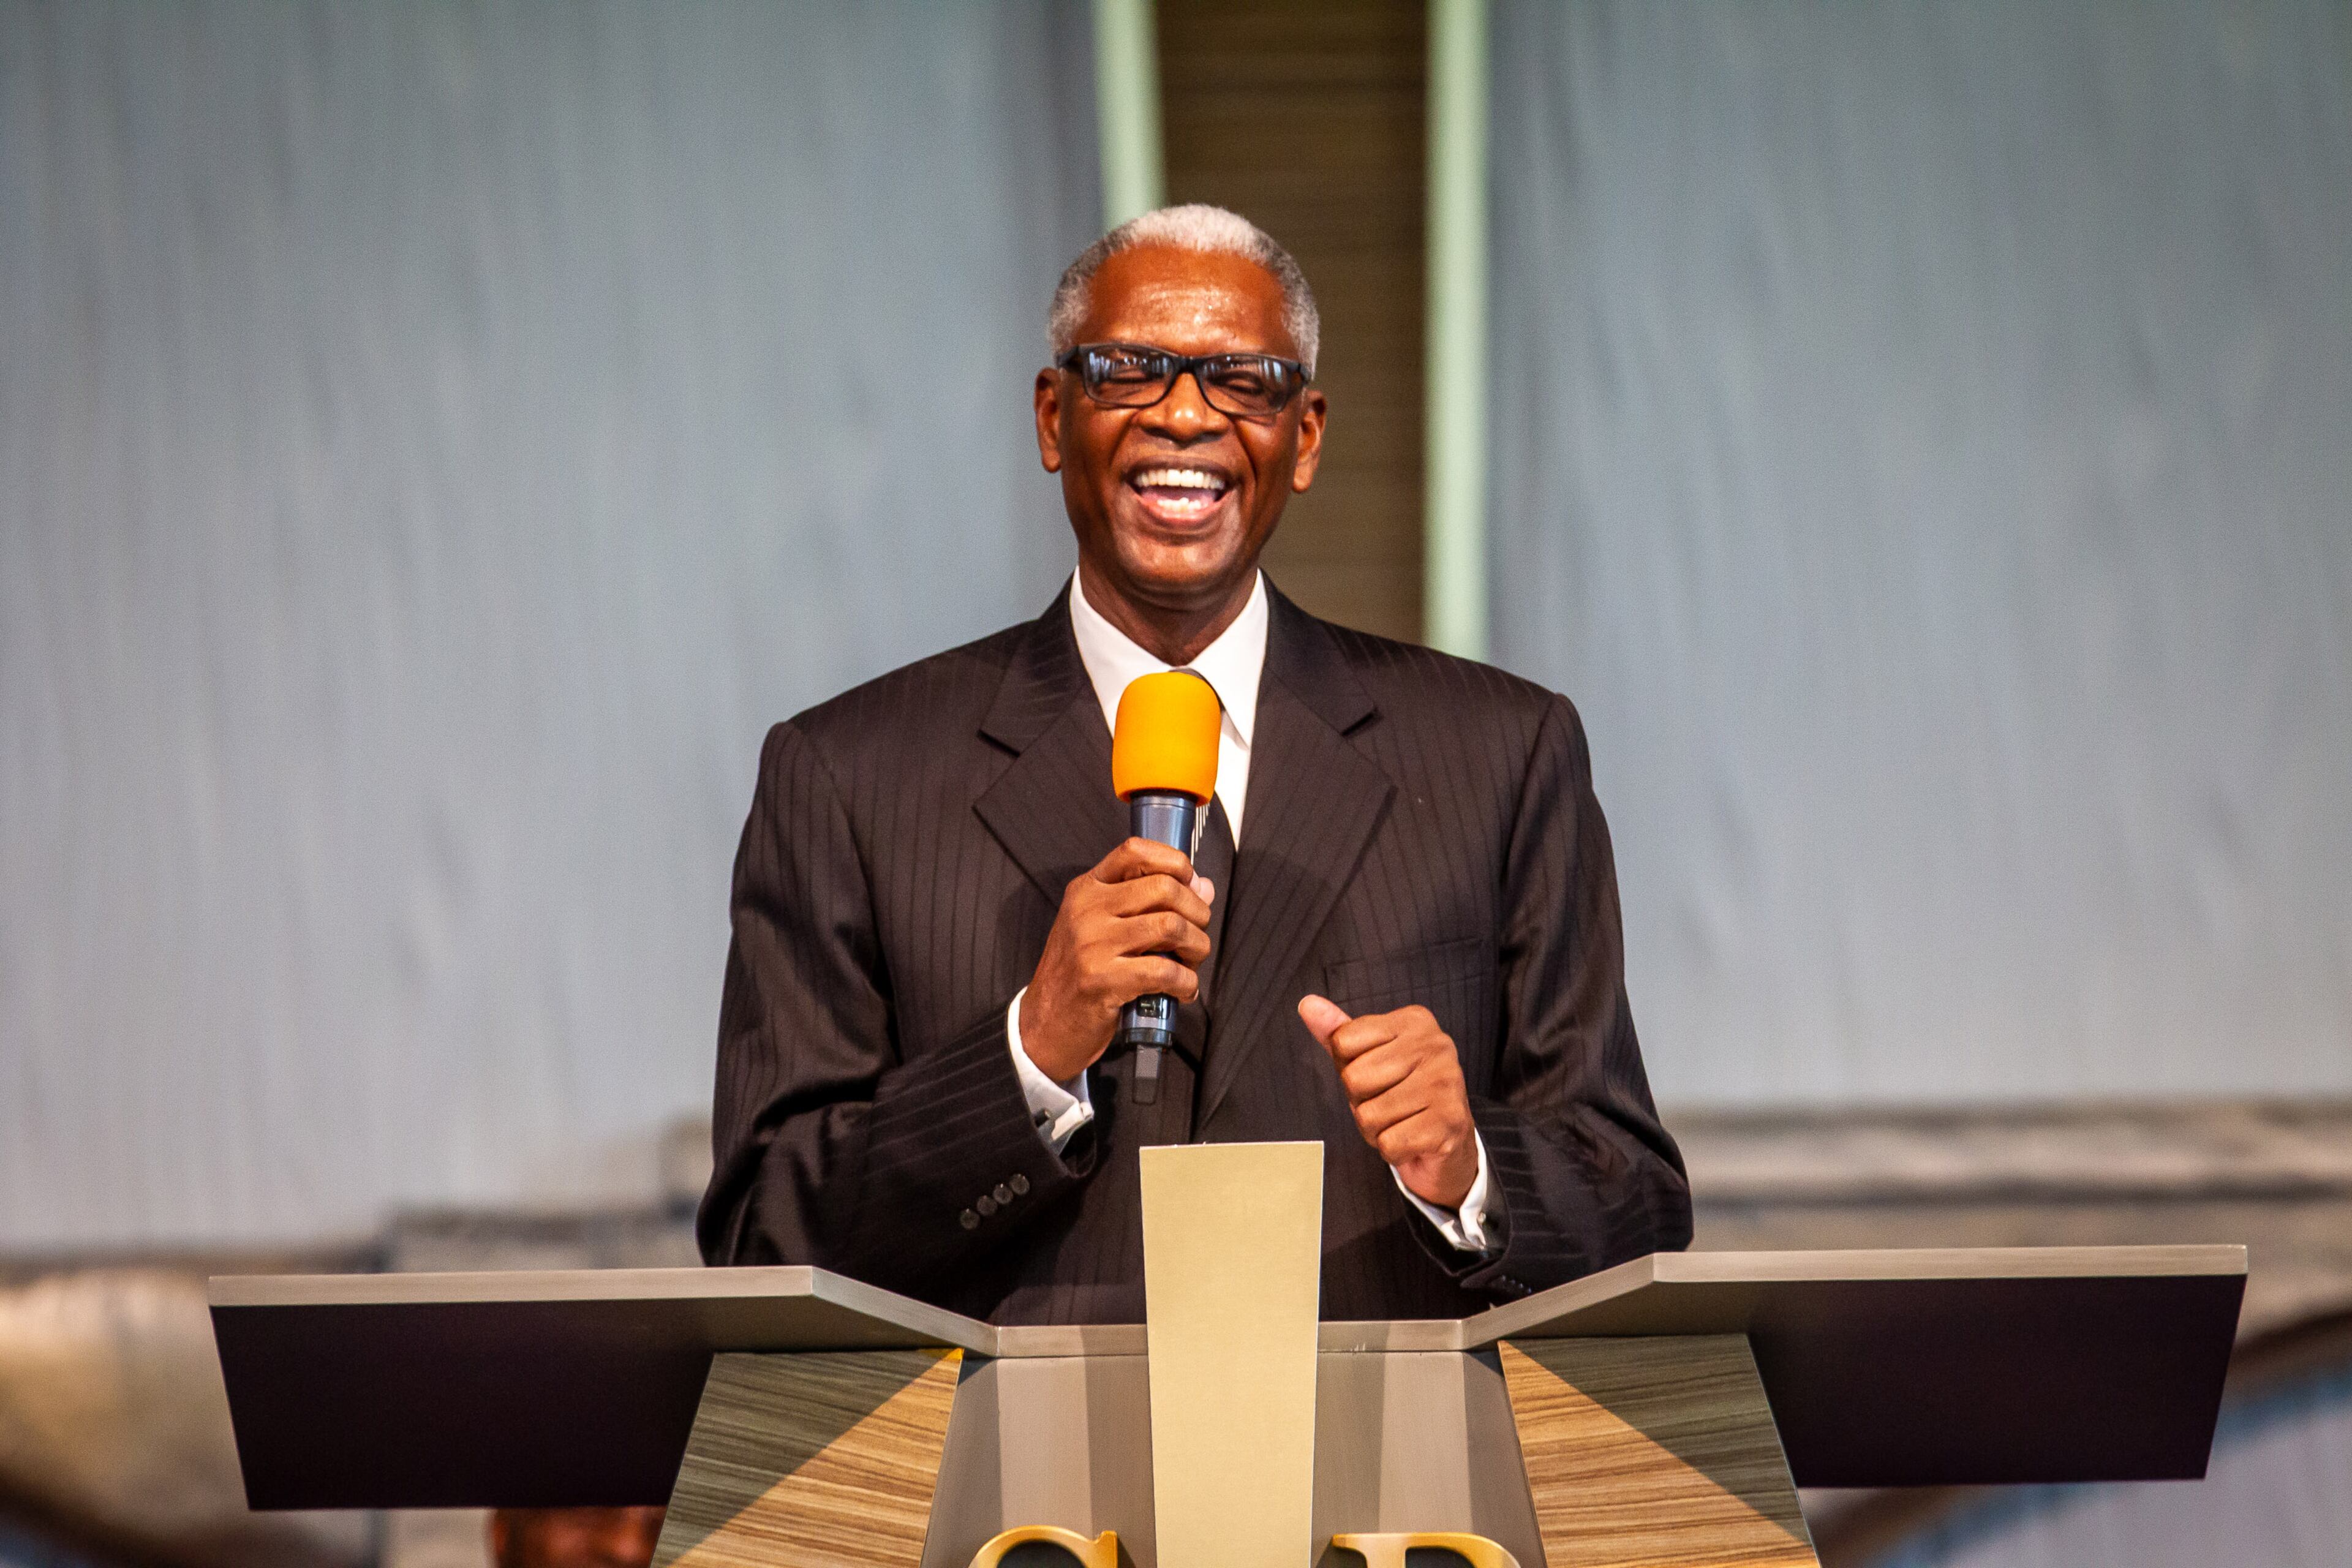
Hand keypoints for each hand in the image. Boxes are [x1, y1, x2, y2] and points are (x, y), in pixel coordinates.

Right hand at [1019, 838, 1214, 1080]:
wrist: (1044, 1024)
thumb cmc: (1079, 974)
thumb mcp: (1100, 927)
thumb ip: (1147, 904)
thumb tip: (1204, 888)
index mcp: (1086, 889)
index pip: (1135, 851)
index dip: (1175, 862)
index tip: (1191, 886)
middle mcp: (1087, 910)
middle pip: (1164, 888)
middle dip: (1197, 912)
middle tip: (1197, 934)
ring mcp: (1092, 944)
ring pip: (1171, 927)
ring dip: (1197, 947)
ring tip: (1193, 962)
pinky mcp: (1102, 980)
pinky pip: (1165, 971)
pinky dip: (1187, 982)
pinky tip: (1184, 990)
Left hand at [1298, 994, 1477, 1209]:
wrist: (1448, 1141)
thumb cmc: (1401, 1093)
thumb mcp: (1367, 1057)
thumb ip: (1338, 1032)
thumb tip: (1308, 1004)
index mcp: (1414, 1020)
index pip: (1343, 1041)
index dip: (1348, 1067)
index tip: (1377, 1075)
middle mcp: (1435, 1045)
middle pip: (1353, 1078)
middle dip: (1360, 1102)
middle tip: (1389, 1103)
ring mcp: (1445, 1083)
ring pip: (1368, 1115)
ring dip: (1376, 1129)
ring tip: (1401, 1122)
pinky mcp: (1448, 1122)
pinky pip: (1388, 1143)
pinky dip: (1393, 1150)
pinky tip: (1412, 1140)